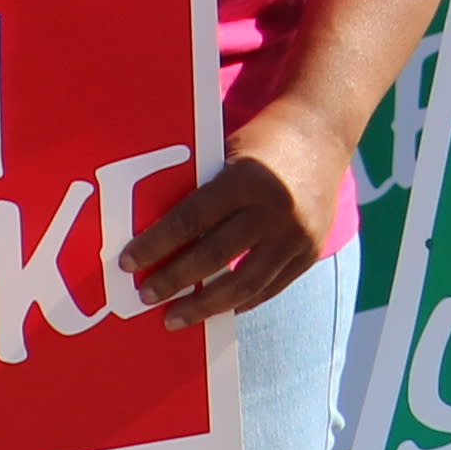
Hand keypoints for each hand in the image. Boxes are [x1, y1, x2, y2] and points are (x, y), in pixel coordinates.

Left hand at [122, 106, 347, 323]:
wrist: (323, 131)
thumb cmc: (261, 142)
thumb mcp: (228, 153)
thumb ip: (201, 189)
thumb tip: (154, 234)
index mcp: (246, 177)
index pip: (191, 219)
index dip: (156, 244)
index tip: (127, 263)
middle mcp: (274, 209)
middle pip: (214, 256)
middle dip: (174, 281)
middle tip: (145, 296)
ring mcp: (296, 235)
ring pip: (244, 284)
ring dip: (204, 306)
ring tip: (175, 318)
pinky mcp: (310, 253)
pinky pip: (269, 288)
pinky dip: (239, 302)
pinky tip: (215, 309)